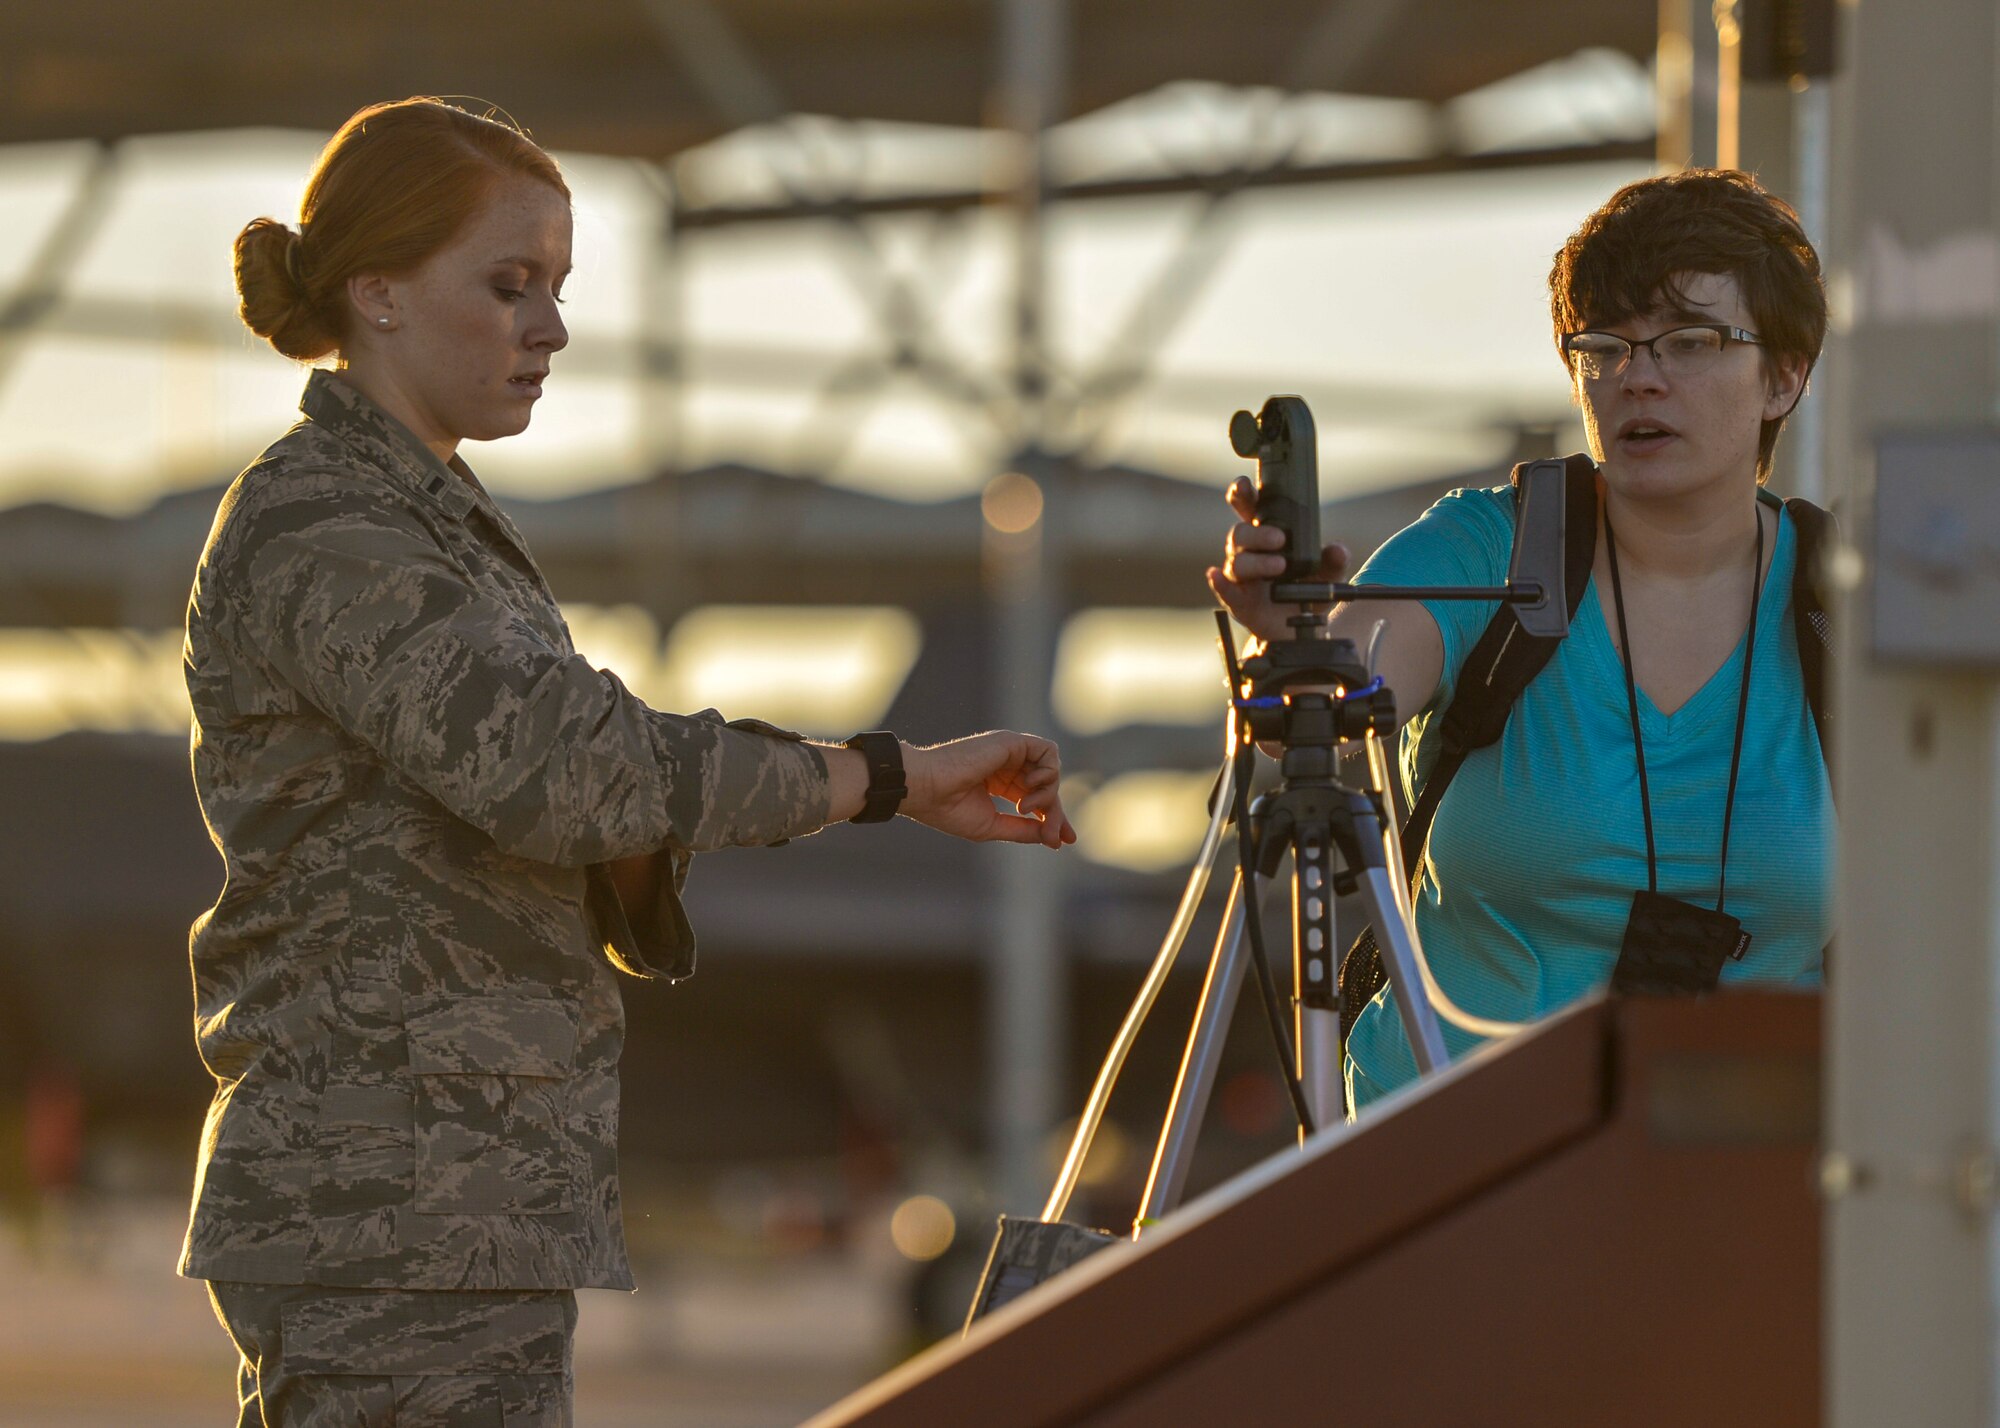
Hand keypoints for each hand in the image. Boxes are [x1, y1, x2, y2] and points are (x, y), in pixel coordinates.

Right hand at [902, 732, 1075, 848]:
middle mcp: (1007, 765)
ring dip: (1048, 796)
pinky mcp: (1011, 741)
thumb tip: (1051, 838)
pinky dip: (1048, 773)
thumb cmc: (949, 809)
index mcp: (999, 783)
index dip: (1052, 818)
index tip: (1062, 841)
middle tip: (1053, 837)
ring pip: (1051, 771)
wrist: (927, 789)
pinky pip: (1048, 752)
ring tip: (1025, 808)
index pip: (1036, 798)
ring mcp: (1010, 752)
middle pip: (1047, 787)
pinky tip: (1028, 789)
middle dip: (1055, 813)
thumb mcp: (992, 826)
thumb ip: (1023, 830)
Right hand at [1205, 475, 1349, 644]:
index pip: (1249, 508)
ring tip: (1279, 566)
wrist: (1302, 627)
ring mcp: (1241, 577)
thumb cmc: (1308, 591)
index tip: (1244, 486)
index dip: (1242, 494)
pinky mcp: (1238, 601)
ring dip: (1256, 562)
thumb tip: (1336, 550)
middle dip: (1256, 533)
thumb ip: (1333, 561)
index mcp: (1266, 535)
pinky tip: (1216, 576)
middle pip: (1239, 533)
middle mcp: (1249, 552)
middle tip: (1279, 538)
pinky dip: (1220, 583)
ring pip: (1237, 561)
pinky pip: (1225, 590)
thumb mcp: (1328, 574)